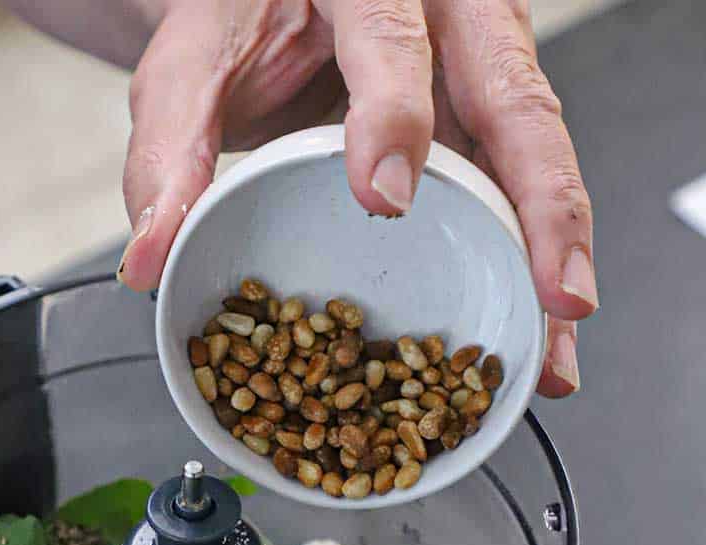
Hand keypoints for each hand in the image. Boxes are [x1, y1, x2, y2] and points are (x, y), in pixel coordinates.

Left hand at [118, 0, 594, 395]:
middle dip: (539, 208)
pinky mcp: (485, 115)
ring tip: (556, 350)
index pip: (389, 38)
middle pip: (513, 102)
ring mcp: (479, 63)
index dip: (394, 114)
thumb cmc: (239, 20)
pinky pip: (520, 185)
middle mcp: (448, 11)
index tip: (386, 196)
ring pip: (536, 155)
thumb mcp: (191, 70)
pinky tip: (542, 329)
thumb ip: (169, 151)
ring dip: (554, 258)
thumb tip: (148, 258)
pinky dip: (533, 260)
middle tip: (551, 298)